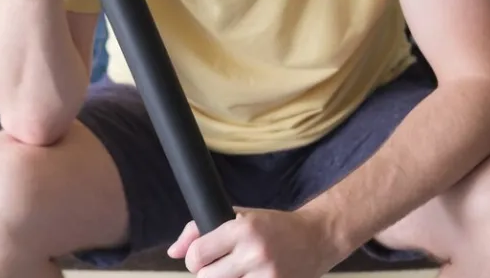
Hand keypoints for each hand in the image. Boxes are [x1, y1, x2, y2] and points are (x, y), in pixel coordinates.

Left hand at [167, 208, 344, 277]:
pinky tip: (250, 277)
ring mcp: (267, 275)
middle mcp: (255, 253)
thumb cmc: (274, 226)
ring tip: (238, 272)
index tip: (202, 258)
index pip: (198, 254)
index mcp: (243, 230)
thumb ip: (200, 231)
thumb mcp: (239, 218)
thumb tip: (172, 252)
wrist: (317, 238)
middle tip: (221, 267)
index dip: (194, 259)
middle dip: (208, 274)